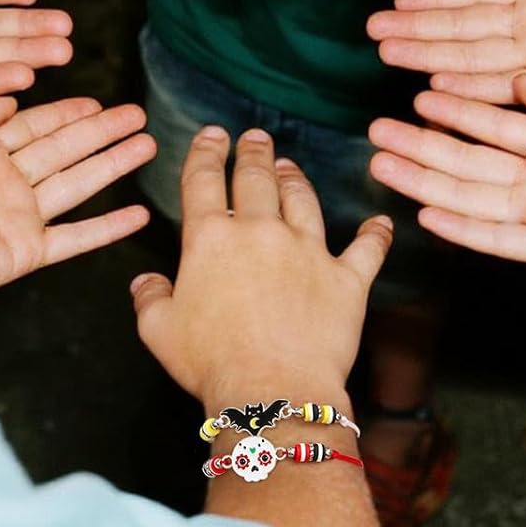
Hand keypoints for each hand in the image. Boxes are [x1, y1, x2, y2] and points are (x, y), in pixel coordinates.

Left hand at [0, 94, 155, 308]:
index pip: (35, 125)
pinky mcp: (24, 252)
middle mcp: (2, 181)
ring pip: (78, 184)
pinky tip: (136, 213)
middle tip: (137, 115)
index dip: (68, 113)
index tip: (99, 102)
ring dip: (113, 165)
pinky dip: (107, 227)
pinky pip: (75, 237)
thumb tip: (13, 102)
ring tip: (147, 145)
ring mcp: (16, 217)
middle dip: (102, 133)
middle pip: (64, 150)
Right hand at [131, 128, 391, 406]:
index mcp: (210, 239)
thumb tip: (144, 282)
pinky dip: (376, 234)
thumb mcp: (159, 331)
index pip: (203, 180)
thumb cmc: (210, 362)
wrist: (272, 390)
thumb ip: (150, 298)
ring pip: (303, 200)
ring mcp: (307, 251)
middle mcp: (260, 233)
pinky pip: (367, 249)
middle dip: (254, 152)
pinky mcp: (346, 278)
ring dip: (295, 179)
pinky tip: (380, 223)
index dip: (206, 152)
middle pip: (256, 178)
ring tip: (291, 166)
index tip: (212, 135)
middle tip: (255, 137)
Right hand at [368, 75, 525, 276]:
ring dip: (425, 181)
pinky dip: (464, 228)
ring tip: (383, 164)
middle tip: (375, 130)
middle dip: (419, 146)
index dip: (451, 109)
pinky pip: (499, 239)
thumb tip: (518, 75)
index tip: (414, 91)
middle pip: (464, 161)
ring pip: (469, 196)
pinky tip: (428, 213)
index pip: (488, 123)